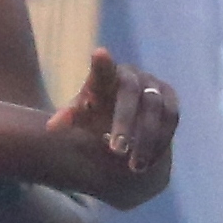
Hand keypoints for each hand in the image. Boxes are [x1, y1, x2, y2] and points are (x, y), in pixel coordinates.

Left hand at [48, 47, 177, 172]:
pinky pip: (171, 119)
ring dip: (146, 139)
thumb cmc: (96, 114)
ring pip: (155, 109)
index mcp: (106, 77)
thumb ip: (70, 117)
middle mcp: (133, 75)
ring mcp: (154, 85)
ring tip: (134, 168)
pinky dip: (160, 141)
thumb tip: (52, 127)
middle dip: (124, 123)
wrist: (126, 119)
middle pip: (130, 94)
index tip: (98, 54)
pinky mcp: (170, 100)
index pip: (103, 70)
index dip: (102, 64)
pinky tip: (149, 163)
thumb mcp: (81, 116)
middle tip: (116, 151)